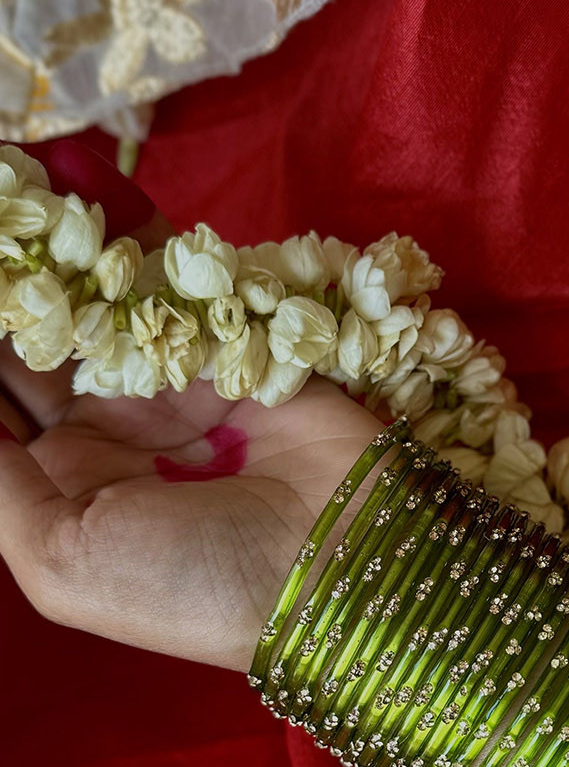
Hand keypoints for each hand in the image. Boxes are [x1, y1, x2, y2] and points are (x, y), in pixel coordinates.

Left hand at [0, 141, 382, 671]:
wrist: (339, 564)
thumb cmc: (190, 583)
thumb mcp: (62, 560)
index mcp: (59, 490)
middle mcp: (110, 433)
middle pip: (34, 344)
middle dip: (12, 293)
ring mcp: (172, 386)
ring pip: (95, 303)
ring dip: (60, 255)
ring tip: (27, 185)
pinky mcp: (231, 348)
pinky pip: (173, 284)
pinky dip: (134, 238)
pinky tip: (84, 183)